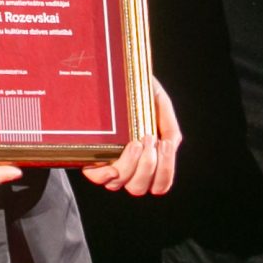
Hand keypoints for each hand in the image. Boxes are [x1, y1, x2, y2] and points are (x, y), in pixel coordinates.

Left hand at [81, 79, 180, 195]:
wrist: (121, 75)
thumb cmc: (141, 92)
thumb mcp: (161, 106)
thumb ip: (170, 129)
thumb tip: (168, 148)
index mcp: (149, 158)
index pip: (159, 185)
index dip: (164, 173)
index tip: (162, 144)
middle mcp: (129, 166)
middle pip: (138, 188)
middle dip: (147, 166)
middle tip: (147, 138)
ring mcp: (110, 163)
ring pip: (119, 184)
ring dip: (130, 165)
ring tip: (135, 141)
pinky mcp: (92, 156)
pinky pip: (96, 176)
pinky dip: (105, 174)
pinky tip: (112, 164)